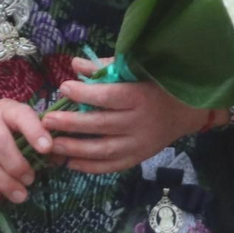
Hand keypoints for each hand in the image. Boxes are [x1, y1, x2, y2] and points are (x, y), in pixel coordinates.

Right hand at [0, 98, 52, 205]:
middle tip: (30, 181)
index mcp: (3, 109)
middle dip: (17, 166)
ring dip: (3, 181)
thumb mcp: (8, 124)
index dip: (34, 130)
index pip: (20, 114)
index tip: (47, 148)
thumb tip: (60, 157)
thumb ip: (30, 137)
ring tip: (19, 195)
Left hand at [42, 56, 206, 174]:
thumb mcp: (135, 71)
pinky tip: (69, 163)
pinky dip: (89, 167)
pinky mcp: (138, 158)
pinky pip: (112, 166)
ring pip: (104, 149)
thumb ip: (105, 68)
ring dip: (75, 149)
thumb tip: (75, 65)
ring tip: (52, 145)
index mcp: (140, 96)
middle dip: (72, 124)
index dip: (85, 94)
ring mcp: (139, 144)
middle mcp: (140, 123)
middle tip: (48, 121)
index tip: (63, 88)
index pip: (109, 96)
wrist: (185, 111)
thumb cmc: (155, 85)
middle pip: (102, 125)